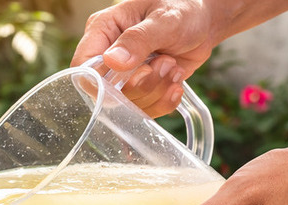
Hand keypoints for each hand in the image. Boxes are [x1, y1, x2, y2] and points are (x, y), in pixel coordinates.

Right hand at [71, 0, 218, 116]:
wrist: (204, 21)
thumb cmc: (182, 8)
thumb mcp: (164, 19)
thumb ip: (138, 39)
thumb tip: (113, 62)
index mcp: (103, 31)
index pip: (83, 67)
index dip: (100, 82)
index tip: (129, 77)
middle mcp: (108, 56)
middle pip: (107, 93)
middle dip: (141, 85)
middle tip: (166, 62)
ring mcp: (124, 76)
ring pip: (127, 105)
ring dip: (156, 91)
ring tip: (173, 66)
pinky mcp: (141, 89)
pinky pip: (144, 110)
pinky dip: (164, 102)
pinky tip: (175, 82)